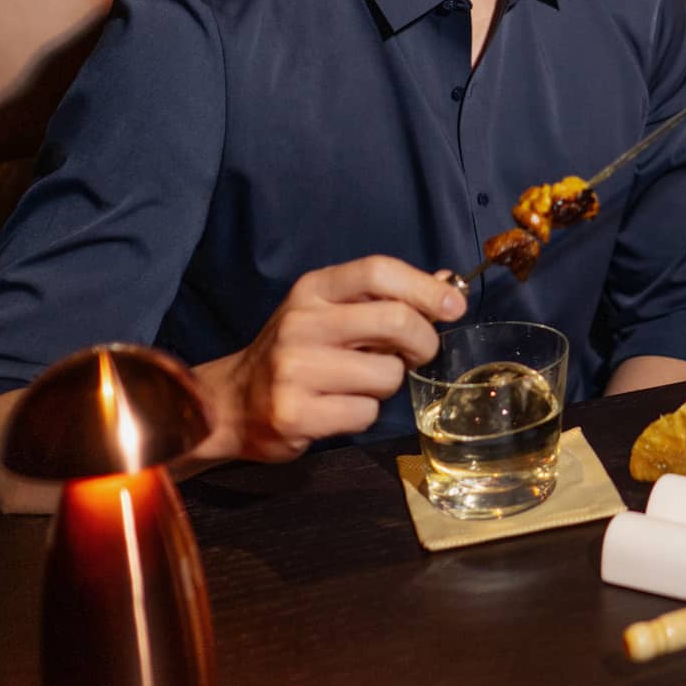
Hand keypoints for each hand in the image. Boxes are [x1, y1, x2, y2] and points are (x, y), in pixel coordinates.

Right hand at [191, 256, 465, 464]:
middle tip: (420, 353)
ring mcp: (295, 368)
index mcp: (314, 289)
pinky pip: (366, 414)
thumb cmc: (295, 351)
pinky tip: (338, 409)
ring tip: (360, 384)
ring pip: (387, 375)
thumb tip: (447, 282)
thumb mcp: (330, 312)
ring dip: (388, 385)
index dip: (425, 287)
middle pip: (395, 320)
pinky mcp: (295, 413)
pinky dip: (364, 414)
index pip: (378, 271)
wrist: (231, 403)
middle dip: (424, 341)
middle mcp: (302, 322)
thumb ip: (384, 297)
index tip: (454, 306)